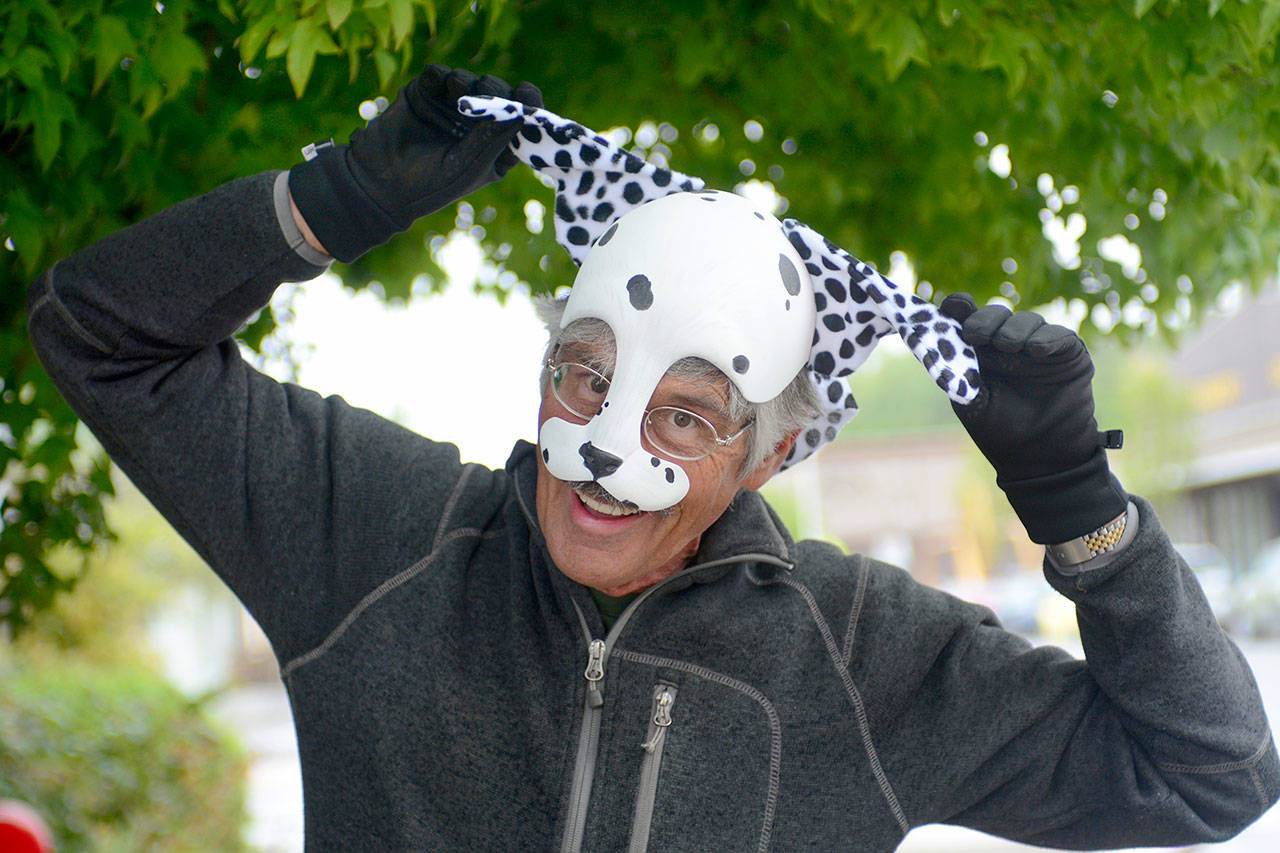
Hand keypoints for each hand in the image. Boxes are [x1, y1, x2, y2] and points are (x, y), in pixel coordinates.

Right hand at [288, 65, 541, 261]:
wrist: (380, 183)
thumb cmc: (430, 185)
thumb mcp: (469, 165)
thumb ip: (494, 137)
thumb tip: (522, 108)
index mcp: (495, 147)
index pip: (521, 120)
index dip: (528, 104)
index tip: (525, 94)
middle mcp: (476, 125)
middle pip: (499, 93)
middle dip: (496, 89)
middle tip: (485, 95)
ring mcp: (450, 107)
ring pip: (471, 80)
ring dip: (468, 82)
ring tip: (458, 93)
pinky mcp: (425, 94)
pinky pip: (439, 74)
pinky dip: (442, 75)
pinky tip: (440, 86)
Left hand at [939, 293, 1126, 543]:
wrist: (1039, 458)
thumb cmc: (1000, 431)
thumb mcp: (972, 401)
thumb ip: (958, 371)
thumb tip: (934, 343)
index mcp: (980, 351)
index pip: (967, 318)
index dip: (959, 308)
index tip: (954, 307)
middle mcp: (1007, 343)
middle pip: (995, 314)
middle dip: (984, 319)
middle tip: (975, 333)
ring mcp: (1038, 346)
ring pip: (1026, 320)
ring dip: (1014, 330)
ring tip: (1008, 346)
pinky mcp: (1068, 353)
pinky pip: (1059, 335)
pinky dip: (1047, 339)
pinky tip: (1036, 350)